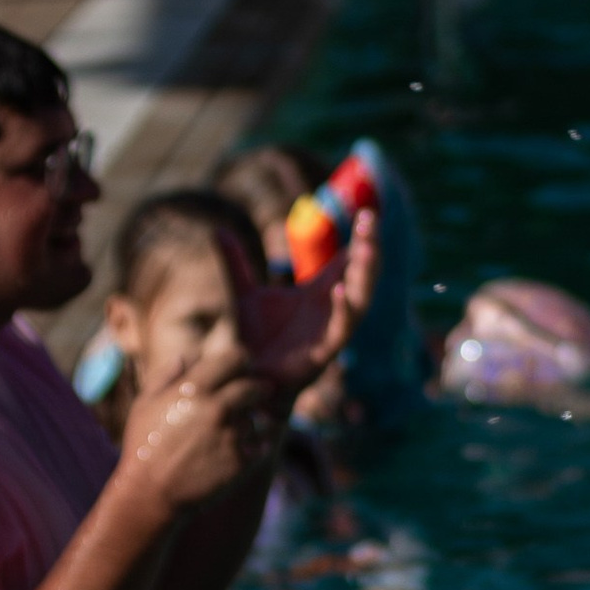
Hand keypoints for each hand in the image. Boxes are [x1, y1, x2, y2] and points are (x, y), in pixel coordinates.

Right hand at [119, 358, 283, 517]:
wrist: (150, 493)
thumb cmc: (143, 447)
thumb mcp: (145, 405)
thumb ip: (165, 376)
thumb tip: (187, 357)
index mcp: (193, 389)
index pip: (236, 357)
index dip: (243, 360)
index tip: (242, 368)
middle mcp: (217, 408)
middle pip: (257, 386)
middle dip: (257, 390)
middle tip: (252, 396)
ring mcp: (233, 435)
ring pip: (259, 418)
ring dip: (251, 422)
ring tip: (230, 434)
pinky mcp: (243, 460)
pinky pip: (260, 444)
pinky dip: (253, 447)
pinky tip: (233, 453)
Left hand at [236, 207, 376, 397]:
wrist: (247, 378)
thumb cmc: (252, 340)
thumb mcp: (242, 294)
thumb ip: (235, 263)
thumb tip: (218, 231)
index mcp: (319, 294)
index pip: (347, 261)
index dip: (359, 238)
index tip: (366, 211)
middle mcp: (331, 309)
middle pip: (361, 273)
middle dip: (369, 246)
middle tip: (370, 217)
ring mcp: (331, 329)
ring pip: (361, 299)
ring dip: (366, 274)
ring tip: (367, 248)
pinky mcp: (324, 351)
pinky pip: (341, 329)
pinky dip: (343, 310)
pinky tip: (339, 289)